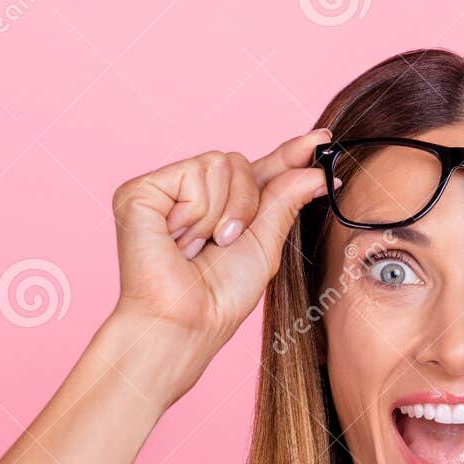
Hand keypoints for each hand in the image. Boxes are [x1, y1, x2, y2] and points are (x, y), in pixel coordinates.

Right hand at [108, 128, 332, 396]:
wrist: (187, 322)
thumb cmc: (221, 295)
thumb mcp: (265, 244)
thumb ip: (286, 200)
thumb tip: (316, 168)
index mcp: (220, 206)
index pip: (258, 170)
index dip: (289, 154)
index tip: (322, 141)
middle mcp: (189, 193)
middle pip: (240, 162)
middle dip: (247, 203)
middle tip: (226, 241)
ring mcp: (164, 189)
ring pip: (220, 165)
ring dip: (222, 213)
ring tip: (198, 246)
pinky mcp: (140, 190)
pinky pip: (193, 174)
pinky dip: (197, 212)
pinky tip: (178, 238)